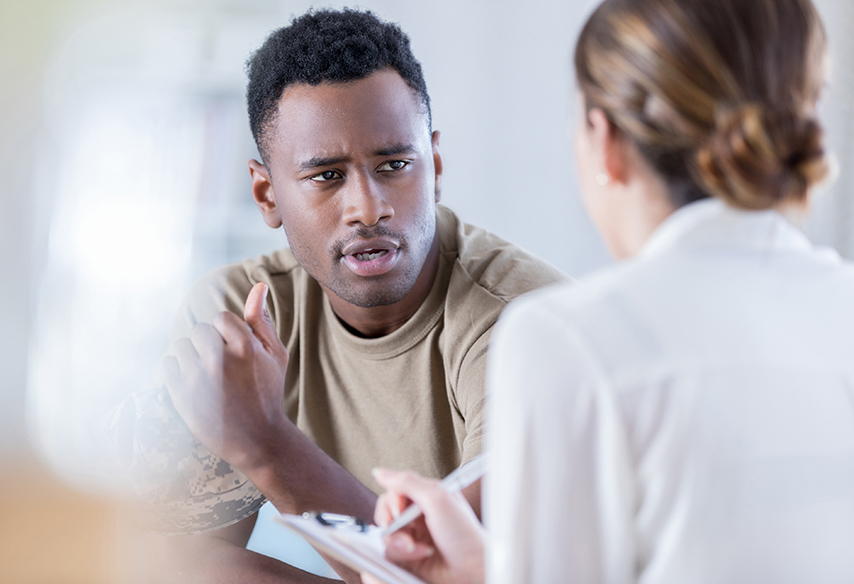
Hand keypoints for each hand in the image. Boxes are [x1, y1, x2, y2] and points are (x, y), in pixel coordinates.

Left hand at [159, 282, 289, 473]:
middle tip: (222, 367)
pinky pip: (167, 365)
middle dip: (209, 345)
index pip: (221, 318)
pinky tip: (194, 385)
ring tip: (208, 377)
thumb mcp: (276, 355)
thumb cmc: (268, 393)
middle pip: (199, 330)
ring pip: (182, 346)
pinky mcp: (181, 395)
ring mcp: (198, 378)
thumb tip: (258, 286)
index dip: (227, 334)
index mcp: (246, 346)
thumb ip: (262, 320)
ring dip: (192, 357)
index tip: (235, 353)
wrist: (258, 440)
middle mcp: (220, 359)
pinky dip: (177, 372)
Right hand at [367, 468, 485, 583]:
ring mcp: (413, 534)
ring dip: (398, 542)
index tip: (399, 513)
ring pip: (386, 533)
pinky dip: (402, 555)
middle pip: (386, 511)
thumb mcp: (437, 500)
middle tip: (398, 530)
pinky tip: (420, 555)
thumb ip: (407, 483)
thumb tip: (379, 472)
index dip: (392, 501)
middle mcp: (418, 513)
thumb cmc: (464, 533)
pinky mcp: (409, 555)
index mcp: (426, 494)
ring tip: (416, 547)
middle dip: (389, 522)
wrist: (474, 569)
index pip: (395, 489)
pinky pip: (390, 552)